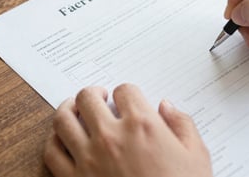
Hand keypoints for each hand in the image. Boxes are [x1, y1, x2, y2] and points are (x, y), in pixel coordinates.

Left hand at [44, 85, 212, 176]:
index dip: (127, 92)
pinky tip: (64, 137)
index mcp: (142, 126)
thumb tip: (166, 106)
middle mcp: (111, 137)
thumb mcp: (196, 155)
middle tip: (99, 96)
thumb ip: (182, 123)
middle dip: (94, 93)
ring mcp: (89, 158)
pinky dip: (55, 139)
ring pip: (63, 119)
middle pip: (88, 98)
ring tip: (76, 109)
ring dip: (69, 108)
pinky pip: (52, 152)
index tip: (128, 99)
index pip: (125, 90)